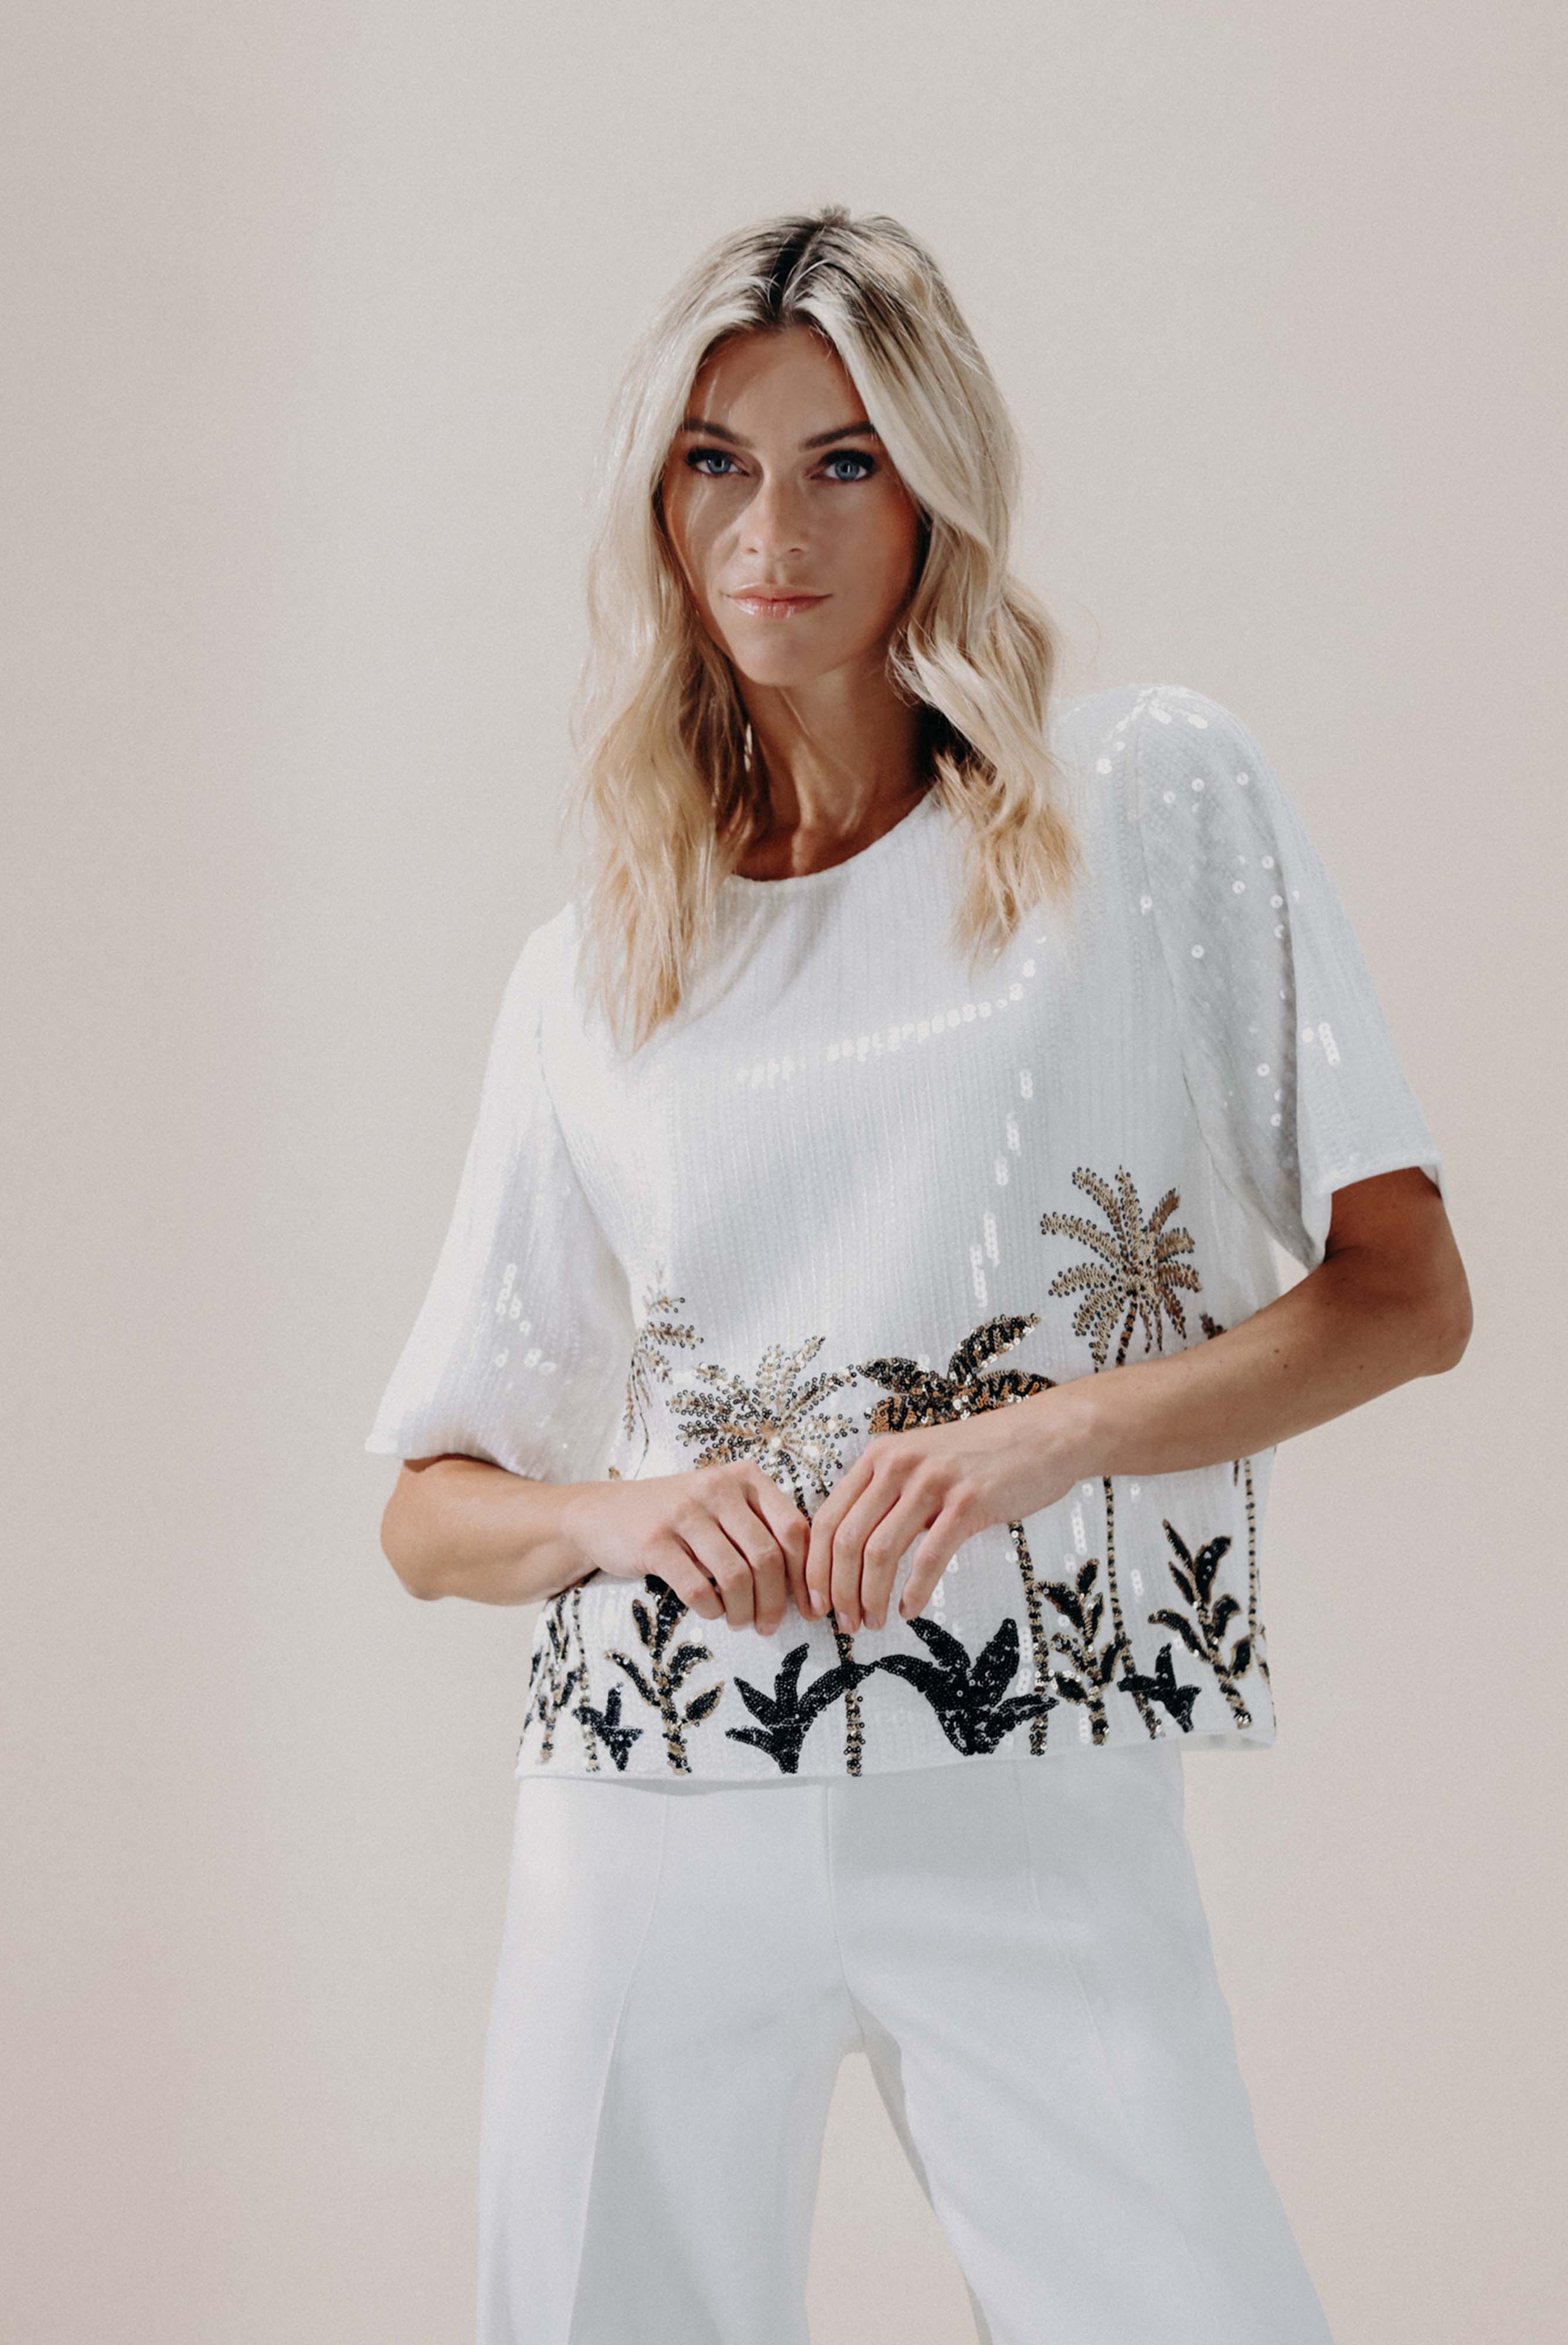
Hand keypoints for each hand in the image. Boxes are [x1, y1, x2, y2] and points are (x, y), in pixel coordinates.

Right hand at [559, 1462, 809, 1633]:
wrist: (602, 1513)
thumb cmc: (677, 1516)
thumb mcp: (723, 1506)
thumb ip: (762, 1530)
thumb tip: (808, 1585)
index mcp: (744, 1477)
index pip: (794, 1528)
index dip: (807, 1574)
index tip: (810, 1607)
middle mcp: (717, 1488)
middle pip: (767, 1557)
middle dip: (775, 1602)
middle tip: (769, 1626)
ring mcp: (684, 1513)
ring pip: (736, 1577)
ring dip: (744, 1612)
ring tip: (741, 1623)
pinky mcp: (654, 1541)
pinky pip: (698, 1589)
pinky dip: (712, 1610)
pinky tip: (712, 1612)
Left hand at [802, 1388, 1086, 1630]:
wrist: (1043, 1435)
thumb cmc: (981, 1456)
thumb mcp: (921, 1461)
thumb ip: (886, 1494)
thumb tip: (850, 1552)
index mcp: (879, 1456)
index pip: (828, 1518)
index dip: (815, 1567)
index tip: (814, 1602)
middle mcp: (898, 1465)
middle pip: (847, 1539)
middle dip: (838, 1590)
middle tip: (844, 1623)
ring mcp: (933, 1483)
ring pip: (880, 1551)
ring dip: (870, 1596)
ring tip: (873, 1622)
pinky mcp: (968, 1503)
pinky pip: (928, 1557)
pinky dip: (914, 1591)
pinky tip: (909, 1610)